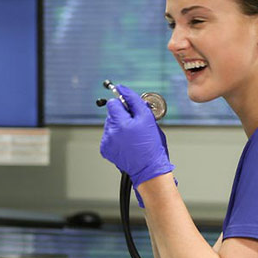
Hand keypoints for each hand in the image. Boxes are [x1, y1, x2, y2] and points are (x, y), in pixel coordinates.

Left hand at [100, 84, 173, 202]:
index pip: (113, 103)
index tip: (131, 110)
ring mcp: (106, 142)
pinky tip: (127, 143)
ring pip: (110, 125)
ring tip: (132, 136)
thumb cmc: (151, 146)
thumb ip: (134, 101)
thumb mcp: (148, 119)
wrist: (149, 169)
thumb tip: (123, 89)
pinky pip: (109, 136)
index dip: (124, 104)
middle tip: (135, 125)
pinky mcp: (105, 150)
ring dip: (119, 126)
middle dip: (122, 116)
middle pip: (111, 114)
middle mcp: (110, 132)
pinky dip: (116, 137)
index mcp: (120, 123)